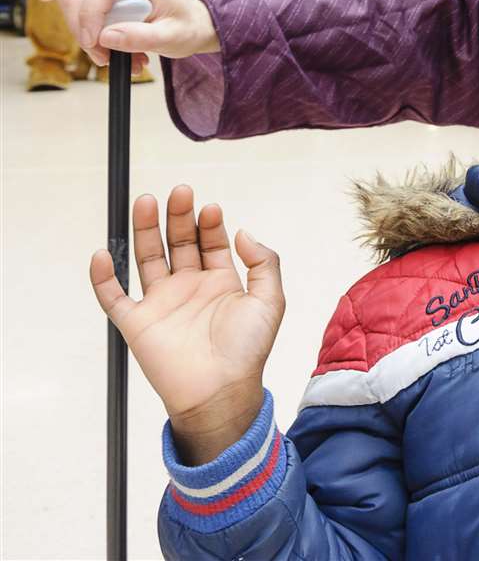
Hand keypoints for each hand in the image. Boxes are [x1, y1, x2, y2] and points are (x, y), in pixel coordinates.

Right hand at [54, 0, 219, 70]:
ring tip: (118, 57)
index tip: (93, 42)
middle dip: (85, 31)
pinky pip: (82, 15)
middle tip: (106, 57)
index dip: (90, 14)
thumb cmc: (187, 26)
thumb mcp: (171, 37)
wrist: (191, 25)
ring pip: (75, 6)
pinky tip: (117, 50)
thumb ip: (141, 37)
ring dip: (90, 38)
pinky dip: (94, 38)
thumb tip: (106, 37)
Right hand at [89, 187, 284, 463]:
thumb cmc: (248, 350)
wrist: (220, 391)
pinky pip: (112, 296)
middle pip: (177, 243)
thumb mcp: (270, 300)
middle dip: (178, 216)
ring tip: (146, 201)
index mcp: (220, 282)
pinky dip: (103, 276)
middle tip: (180, 192)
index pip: (210, 242)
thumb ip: (264, 262)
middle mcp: (189, 288)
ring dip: (144, 230)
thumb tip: (242, 232)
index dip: (209, 223)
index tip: (210, 207)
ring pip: (146, 258)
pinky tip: (103, 253)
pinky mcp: (136, 323)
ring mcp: (161, 303)